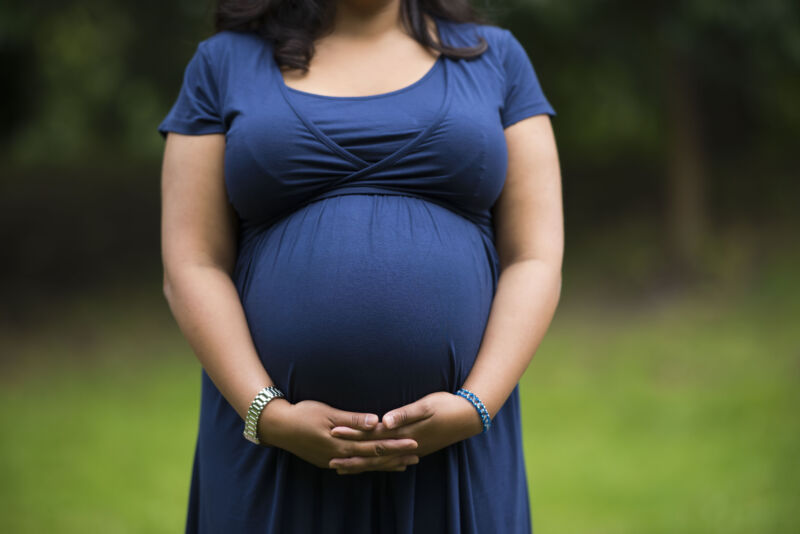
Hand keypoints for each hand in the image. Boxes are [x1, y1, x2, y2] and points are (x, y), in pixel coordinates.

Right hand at [258, 398, 420, 472]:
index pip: (375, 444)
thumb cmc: (303, 414)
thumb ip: (353, 419)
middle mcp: (340, 455)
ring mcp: (333, 460)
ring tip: (404, 463)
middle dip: (396, 456)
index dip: (395, 444)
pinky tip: (376, 466)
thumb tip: (376, 421)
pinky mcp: (328, 461)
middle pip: (373, 457)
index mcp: (342, 442)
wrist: (278, 427)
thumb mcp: (328, 413)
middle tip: (417, 455)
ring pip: (365, 464)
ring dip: (385, 464)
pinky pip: (353, 466)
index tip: (413, 441)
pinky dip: (368, 466)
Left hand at [327, 391, 483, 473]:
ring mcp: (412, 450)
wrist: (469, 416)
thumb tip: (385, 421)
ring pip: (382, 461)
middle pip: (374, 453)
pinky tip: (373, 467)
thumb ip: (405, 413)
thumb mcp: (426, 405)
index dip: (353, 433)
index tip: (334, 431)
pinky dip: (379, 465)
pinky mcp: (416, 450)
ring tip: (344, 468)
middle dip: (352, 455)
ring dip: (363, 464)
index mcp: (405, 433)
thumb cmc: (447, 405)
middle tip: (330, 459)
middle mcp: (406, 445)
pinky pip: (392, 462)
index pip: (373, 435)